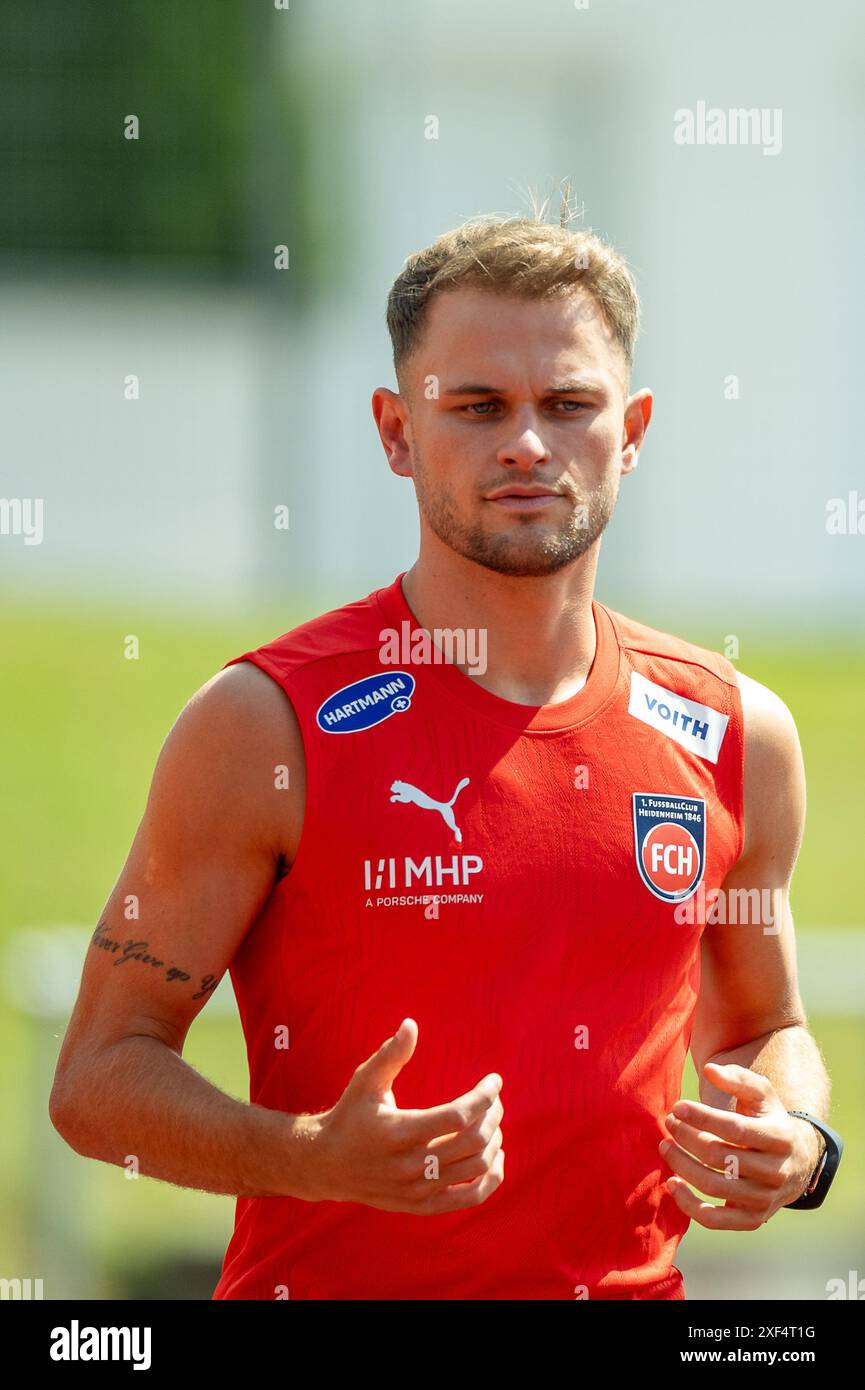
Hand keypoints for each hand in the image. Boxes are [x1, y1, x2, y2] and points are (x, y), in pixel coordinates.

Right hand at [307, 1019, 504, 1213]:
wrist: (327, 1165)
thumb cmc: (350, 1115)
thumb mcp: (365, 1081)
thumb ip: (390, 1054)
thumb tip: (411, 1024)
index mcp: (399, 1132)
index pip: (457, 1116)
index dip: (483, 1097)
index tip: (494, 1080)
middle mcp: (410, 1165)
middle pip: (473, 1142)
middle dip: (492, 1116)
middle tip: (494, 1101)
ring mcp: (418, 1189)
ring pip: (476, 1168)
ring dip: (493, 1143)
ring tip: (492, 1123)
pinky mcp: (422, 1205)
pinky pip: (469, 1197)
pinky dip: (490, 1179)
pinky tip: (494, 1158)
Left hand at [658, 1062, 820, 1229]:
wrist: (798, 1162)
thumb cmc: (769, 1120)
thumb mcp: (762, 1094)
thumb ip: (738, 1078)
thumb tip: (710, 1070)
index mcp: (779, 1137)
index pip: (735, 1128)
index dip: (702, 1117)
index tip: (677, 1107)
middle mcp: (775, 1171)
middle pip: (719, 1156)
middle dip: (687, 1137)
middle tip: (669, 1122)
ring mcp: (764, 1198)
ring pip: (713, 1186)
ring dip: (682, 1166)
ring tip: (665, 1146)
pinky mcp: (752, 1219)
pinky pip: (716, 1220)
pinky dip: (689, 1205)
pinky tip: (672, 1183)